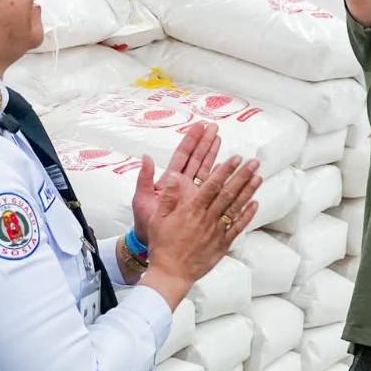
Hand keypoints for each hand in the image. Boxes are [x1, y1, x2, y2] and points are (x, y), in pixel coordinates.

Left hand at [131, 122, 221, 242]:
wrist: (152, 244)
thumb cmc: (144, 223)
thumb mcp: (141, 199)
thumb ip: (145, 179)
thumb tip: (146, 157)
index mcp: (170, 181)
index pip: (183, 155)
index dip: (191, 141)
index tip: (199, 126)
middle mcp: (183, 184)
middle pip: (197, 158)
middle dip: (206, 142)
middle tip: (214, 127)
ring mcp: (193, 194)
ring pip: (206, 170)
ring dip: (214, 155)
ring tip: (222, 140)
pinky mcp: (200, 205)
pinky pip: (214, 189)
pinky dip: (221, 179)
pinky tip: (229, 169)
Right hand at [144, 155, 263, 292]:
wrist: (171, 273)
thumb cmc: (162, 245)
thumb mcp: (157, 218)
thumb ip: (168, 196)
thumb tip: (173, 175)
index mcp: (191, 210)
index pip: (212, 185)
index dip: (225, 170)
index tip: (235, 158)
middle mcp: (207, 218)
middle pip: (228, 193)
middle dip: (242, 175)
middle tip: (254, 162)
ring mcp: (216, 231)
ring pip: (235, 207)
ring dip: (248, 191)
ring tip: (258, 177)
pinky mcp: (222, 244)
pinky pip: (238, 227)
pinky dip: (247, 215)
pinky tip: (255, 203)